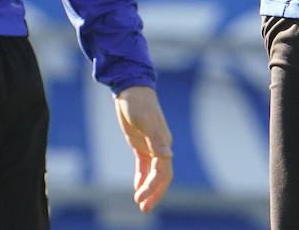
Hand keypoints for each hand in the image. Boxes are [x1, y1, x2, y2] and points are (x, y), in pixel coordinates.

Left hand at [114, 85, 172, 212]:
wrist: (131, 89)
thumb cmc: (138, 103)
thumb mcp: (145, 121)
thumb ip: (156, 139)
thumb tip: (168, 155)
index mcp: (164, 143)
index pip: (162, 172)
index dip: (153, 187)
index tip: (140, 198)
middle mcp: (160, 147)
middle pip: (161, 176)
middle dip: (154, 193)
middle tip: (143, 208)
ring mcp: (151, 145)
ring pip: (153, 172)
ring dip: (148, 188)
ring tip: (140, 203)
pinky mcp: (140, 143)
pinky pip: (144, 165)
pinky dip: (142, 177)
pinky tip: (137, 187)